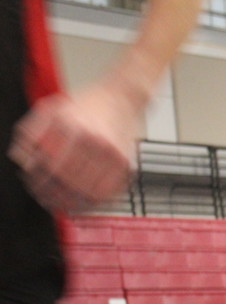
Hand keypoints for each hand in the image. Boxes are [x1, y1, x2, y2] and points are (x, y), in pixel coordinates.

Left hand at [9, 84, 139, 212]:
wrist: (121, 98)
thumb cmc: (86, 105)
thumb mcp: (51, 109)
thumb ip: (32, 132)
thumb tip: (22, 159)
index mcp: (73, 126)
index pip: (52, 165)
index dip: (41, 181)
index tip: (34, 186)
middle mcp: (95, 141)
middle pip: (70, 181)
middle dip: (55, 194)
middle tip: (46, 198)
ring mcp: (112, 153)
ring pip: (89, 191)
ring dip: (74, 202)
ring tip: (63, 204)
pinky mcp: (125, 162)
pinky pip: (109, 191)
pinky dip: (95, 202)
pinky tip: (85, 203)